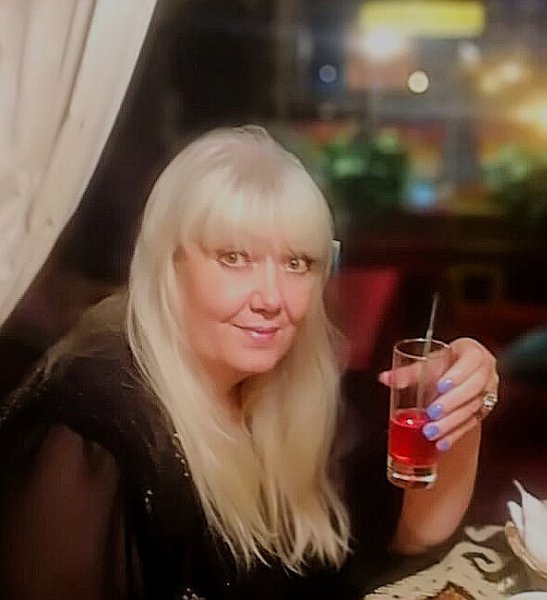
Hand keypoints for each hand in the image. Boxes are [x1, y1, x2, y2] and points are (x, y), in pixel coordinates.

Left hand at [379, 337, 497, 451]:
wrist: (461, 375)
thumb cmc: (445, 365)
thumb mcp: (428, 363)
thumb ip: (409, 372)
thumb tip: (385, 378)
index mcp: (473, 353)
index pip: (472, 360)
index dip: (458, 374)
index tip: (440, 385)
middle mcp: (486, 373)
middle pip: (473, 388)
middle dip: (452, 402)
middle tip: (431, 413)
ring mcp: (488, 393)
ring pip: (473, 409)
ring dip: (451, 423)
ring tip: (430, 432)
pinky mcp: (484, 412)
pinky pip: (471, 425)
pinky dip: (454, 435)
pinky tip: (441, 444)